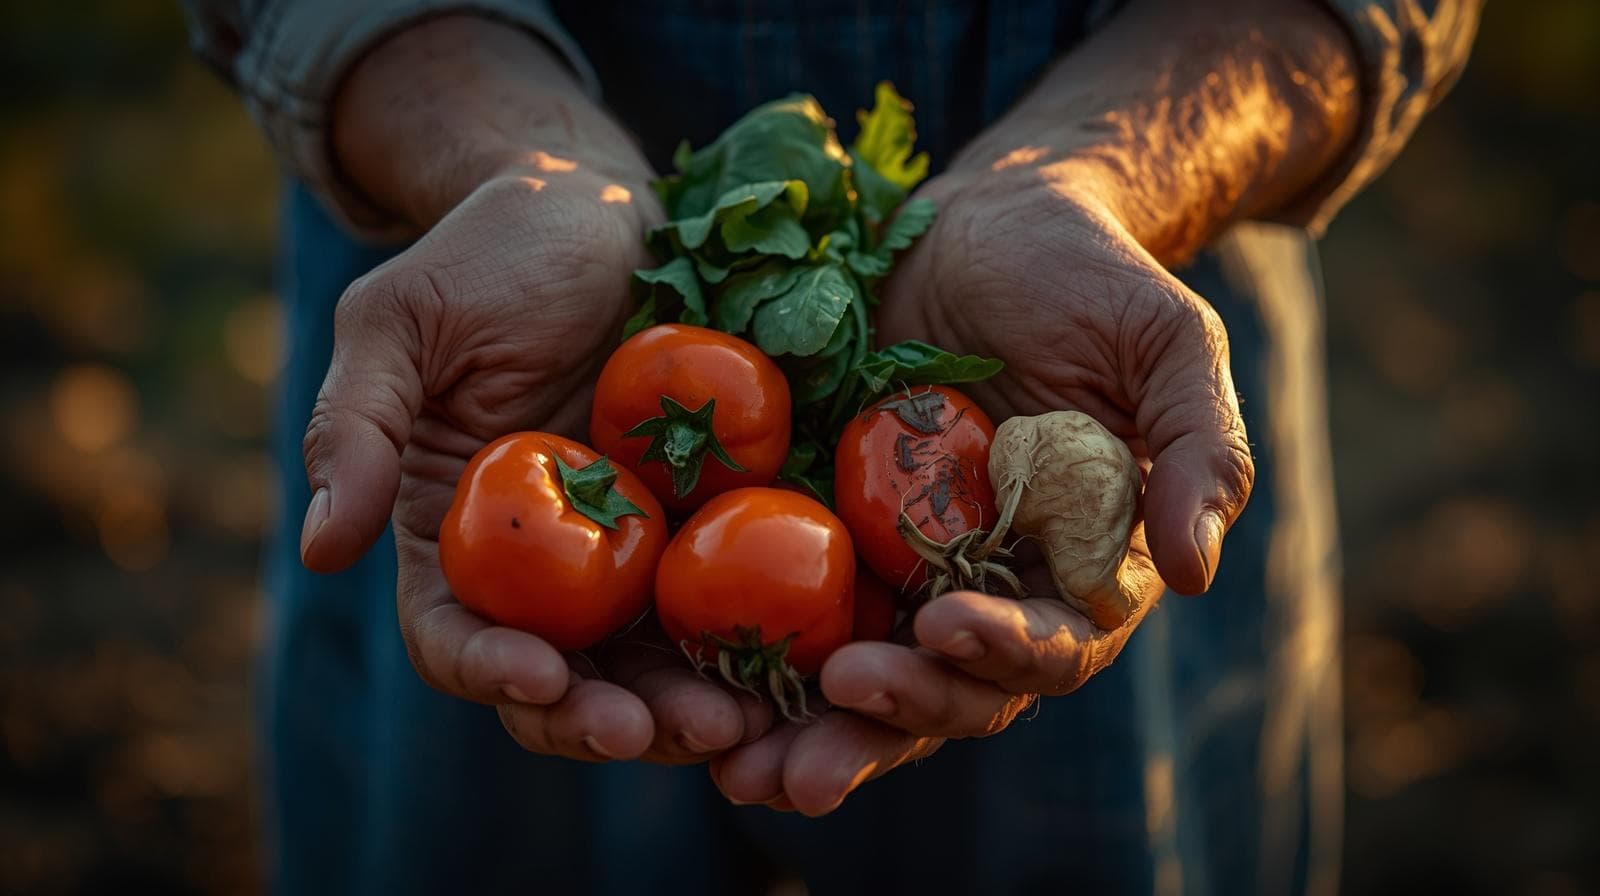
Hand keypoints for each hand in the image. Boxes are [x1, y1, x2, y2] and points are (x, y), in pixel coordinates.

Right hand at [298, 17, 770, 763]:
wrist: (604, 211)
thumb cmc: (488, 254)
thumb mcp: (399, 321)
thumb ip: (354, 426)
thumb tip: (319, 549)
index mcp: (451, 534)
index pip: (455, 632)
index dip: (489, 669)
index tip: (540, 676)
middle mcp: (541, 567)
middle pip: (563, 677)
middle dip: (605, 719)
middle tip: (667, 730)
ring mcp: (630, 554)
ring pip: (653, 664)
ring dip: (691, 707)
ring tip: (743, 722)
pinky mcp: (708, 527)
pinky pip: (734, 605)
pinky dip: (761, 650)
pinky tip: (802, 668)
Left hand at [711, 0, 1358, 812]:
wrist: (985, 223)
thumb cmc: (1088, 276)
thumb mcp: (1165, 341)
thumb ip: (1199, 448)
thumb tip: (1197, 570)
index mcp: (1080, 568)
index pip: (1053, 645)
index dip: (1006, 651)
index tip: (943, 624)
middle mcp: (993, 591)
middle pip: (950, 690)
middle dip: (892, 719)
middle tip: (823, 731)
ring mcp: (903, 571)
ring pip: (864, 680)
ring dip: (809, 735)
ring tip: (744, 769)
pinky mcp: (827, 537)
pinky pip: (788, 617)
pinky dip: (751, 668)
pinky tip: (696, 699)